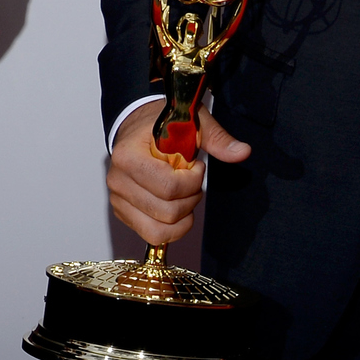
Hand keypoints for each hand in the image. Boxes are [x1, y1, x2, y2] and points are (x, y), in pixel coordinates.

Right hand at [105, 101, 250, 245]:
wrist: (137, 127)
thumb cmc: (160, 125)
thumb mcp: (192, 123)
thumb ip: (217, 139)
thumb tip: (242, 152)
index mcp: (128, 156)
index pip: (169, 187)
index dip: (193, 181)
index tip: (197, 166)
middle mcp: (118, 180)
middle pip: (167, 212)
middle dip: (191, 199)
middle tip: (193, 181)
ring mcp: (118, 198)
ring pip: (159, 230)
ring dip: (182, 217)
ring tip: (184, 196)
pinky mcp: (123, 212)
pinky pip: (152, 235)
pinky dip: (172, 228)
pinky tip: (176, 206)